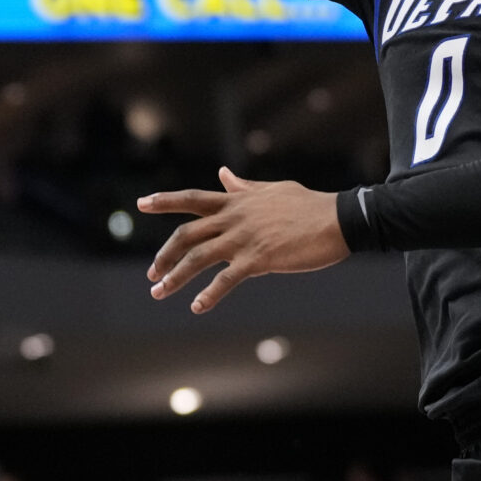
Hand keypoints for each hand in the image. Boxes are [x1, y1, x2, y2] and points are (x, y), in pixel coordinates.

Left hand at [137, 169, 349, 312]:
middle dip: (164, 254)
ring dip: (175, 277)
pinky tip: (197, 307)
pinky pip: (226, 280)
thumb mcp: (272, 190)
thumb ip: (243, 186)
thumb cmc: (309, 205)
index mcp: (237, 201)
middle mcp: (234, 218)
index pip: (192, 199)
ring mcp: (245, 239)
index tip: (141, 203)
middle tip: (152, 273)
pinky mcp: (259, 259)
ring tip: (159, 292)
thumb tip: (222, 173)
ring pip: (198, 258)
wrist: (338, 219)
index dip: (164, 201)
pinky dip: (209, 295)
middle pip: (186, 234)